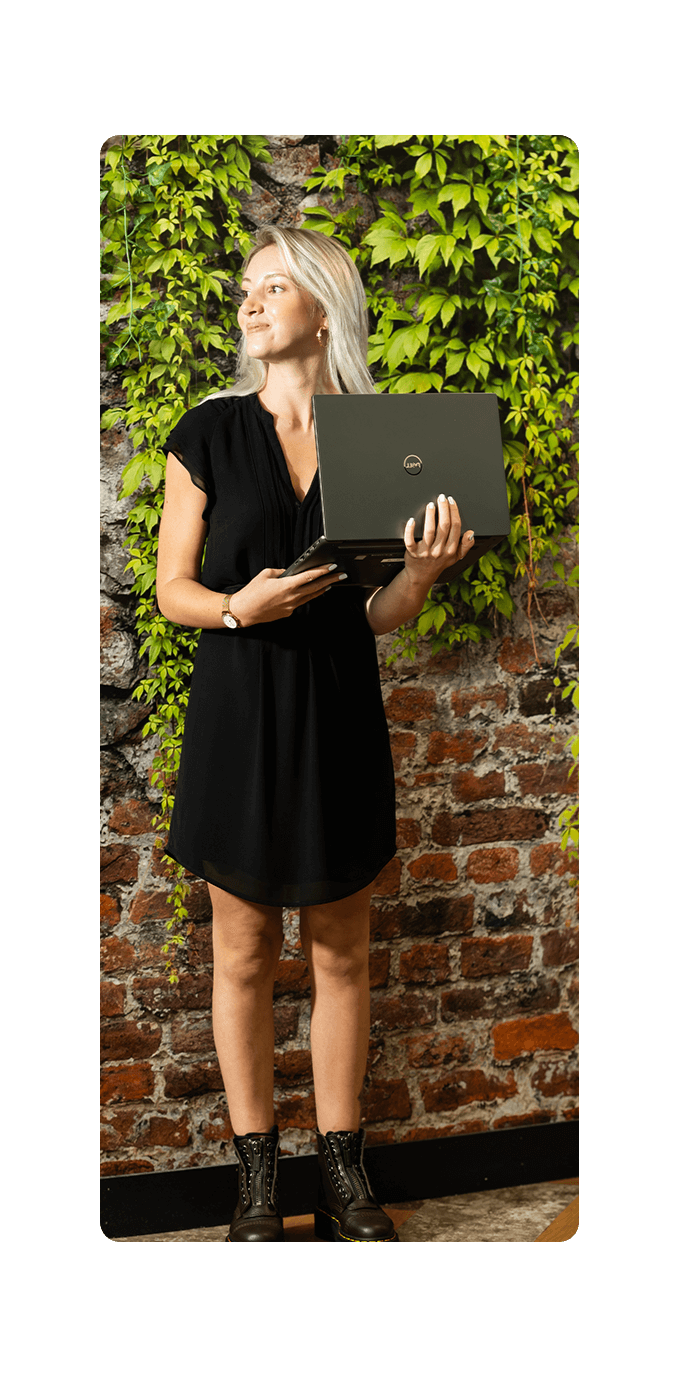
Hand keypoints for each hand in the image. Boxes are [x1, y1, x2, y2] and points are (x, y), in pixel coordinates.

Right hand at [229, 564, 345, 625]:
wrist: (244, 611)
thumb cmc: (252, 592)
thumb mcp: (266, 574)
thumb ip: (281, 572)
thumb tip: (289, 573)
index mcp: (287, 585)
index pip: (309, 576)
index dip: (322, 571)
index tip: (332, 567)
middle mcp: (292, 597)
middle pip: (316, 587)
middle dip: (330, 580)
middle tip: (341, 575)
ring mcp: (291, 606)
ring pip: (311, 596)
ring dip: (322, 589)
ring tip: (331, 583)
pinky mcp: (288, 612)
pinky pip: (301, 602)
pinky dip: (309, 596)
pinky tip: (312, 592)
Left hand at [403, 494, 474, 587]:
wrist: (422, 576)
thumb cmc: (438, 563)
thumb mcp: (456, 557)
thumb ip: (466, 546)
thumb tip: (471, 533)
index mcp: (451, 550)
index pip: (455, 526)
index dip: (454, 511)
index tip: (451, 501)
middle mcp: (439, 550)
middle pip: (444, 526)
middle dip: (444, 509)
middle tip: (441, 498)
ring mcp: (426, 552)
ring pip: (429, 531)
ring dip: (430, 516)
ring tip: (430, 505)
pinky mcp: (413, 553)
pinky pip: (410, 541)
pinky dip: (410, 530)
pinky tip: (412, 520)